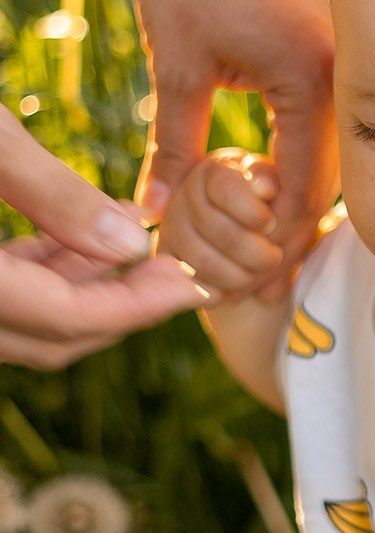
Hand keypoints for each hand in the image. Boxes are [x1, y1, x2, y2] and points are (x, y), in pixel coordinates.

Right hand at [0, 105, 201, 366]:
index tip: (196, 281)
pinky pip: (0, 298)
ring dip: (87, 294)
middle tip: (184, 273)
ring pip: (24, 325)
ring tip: (145, 251)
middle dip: (123, 310)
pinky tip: (85, 241)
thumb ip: (52, 194)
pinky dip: (43, 277)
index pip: (64, 322)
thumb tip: (130, 244)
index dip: (140, 307)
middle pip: (49, 339)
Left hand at [131, 0, 336, 286]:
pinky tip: (267, 187)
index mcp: (318, 83)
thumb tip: (157, 215)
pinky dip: (295, 159)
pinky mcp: (323, 45)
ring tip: (260, 251)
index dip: (279, 246)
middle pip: (329, 182)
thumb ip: (175, 146)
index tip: (258, 291)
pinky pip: (321, 121)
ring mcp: (341, 58)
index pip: (307, 191)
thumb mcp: (176, 65)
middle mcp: (345, 73)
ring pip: (328, 155)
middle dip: (290, 235)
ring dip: (294, 200)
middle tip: (260, 287)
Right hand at [157, 148, 282, 299]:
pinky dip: (217, 293)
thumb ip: (273, 184)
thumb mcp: (281, 190)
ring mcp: (171, 226)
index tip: (271, 225)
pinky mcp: (165, 257)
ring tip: (259, 275)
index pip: (228, 189)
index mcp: (216, 170)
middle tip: (274, 258)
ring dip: (242, 277)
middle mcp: (185, 192)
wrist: (253, 243)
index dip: (255, 214)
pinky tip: (235, 289)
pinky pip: (189, 285)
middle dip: (258, 253)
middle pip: (223, 233)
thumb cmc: (273, 211)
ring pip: (206, 263)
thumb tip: (265, 188)